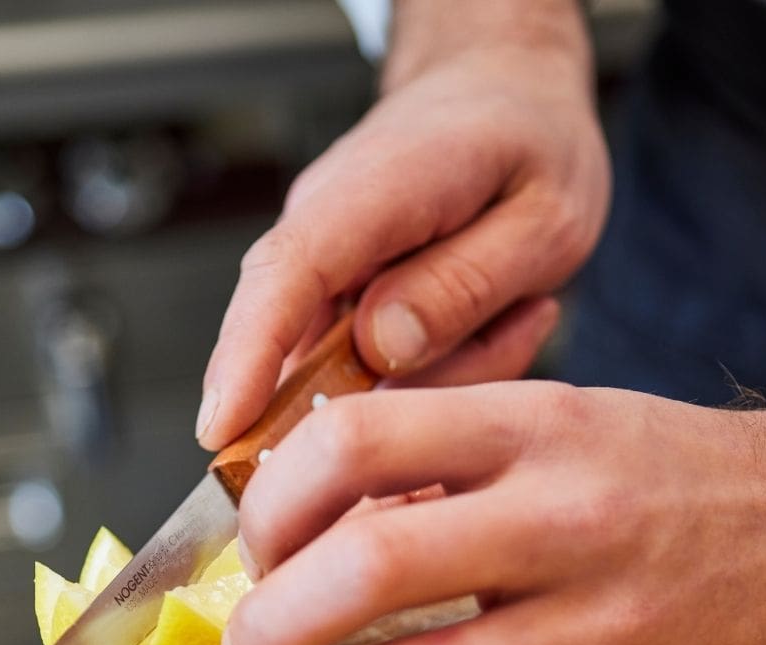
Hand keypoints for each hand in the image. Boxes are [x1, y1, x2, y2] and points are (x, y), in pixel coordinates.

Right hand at [196, 0, 608, 448]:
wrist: (506, 93)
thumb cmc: (529, 143)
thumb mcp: (543, 220)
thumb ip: (462, 287)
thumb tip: (381, 347)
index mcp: (374, 190)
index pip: (288, 275)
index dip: (247, 357)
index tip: (222, 429)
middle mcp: (326, 224)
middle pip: (300, 346)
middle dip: (376, 394)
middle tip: (492, 342)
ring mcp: (325, 261)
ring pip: (342, 369)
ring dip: (431, 371)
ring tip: (510, 311)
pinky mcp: (338, 292)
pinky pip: (364, 363)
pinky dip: (430, 366)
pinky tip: (485, 321)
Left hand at [221, 383, 765, 644]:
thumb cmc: (667, 472)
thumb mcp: (560, 424)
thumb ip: (444, 459)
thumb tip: (321, 507)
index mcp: (533, 425)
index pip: (356, 440)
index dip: (276, 497)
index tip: (257, 540)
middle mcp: (563, 513)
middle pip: (369, 561)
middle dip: (272, 613)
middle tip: (243, 642)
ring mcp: (598, 616)